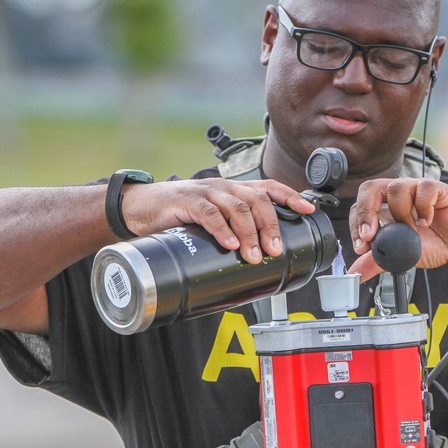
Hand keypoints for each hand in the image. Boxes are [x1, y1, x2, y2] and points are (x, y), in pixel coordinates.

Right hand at [122, 178, 315, 262]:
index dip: (290, 197)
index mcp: (232, 190)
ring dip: (249, 233)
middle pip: (256, 201)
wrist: (139, 208)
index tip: (308, 210)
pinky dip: (222, 230)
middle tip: (275, 250)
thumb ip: (230, 231)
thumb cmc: (178, 216)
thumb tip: (255, 259)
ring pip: (236, 207)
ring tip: (254, 256)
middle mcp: (222, 188)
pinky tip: (230, 245)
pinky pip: (209, 214)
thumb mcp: (210, 220)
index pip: (268, 187)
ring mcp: (205, 193)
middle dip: (270, 226)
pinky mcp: (185, 202)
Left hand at [347, 178, 447, 281]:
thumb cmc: (434, 243)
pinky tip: (427, 222)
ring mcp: (416, 189)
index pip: (360, 206)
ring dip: (400, 213)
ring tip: (412, 230)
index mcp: (385, 208)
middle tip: (370, 235)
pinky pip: (424, 188)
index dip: (357, 224)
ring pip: (396, 188)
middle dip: (366, 212)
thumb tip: (355, 274)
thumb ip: (377, 262)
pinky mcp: (437, 188)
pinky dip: (423, 207)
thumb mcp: (401, 256)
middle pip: (370, 188)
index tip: (362, 246)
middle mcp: (398, 195)